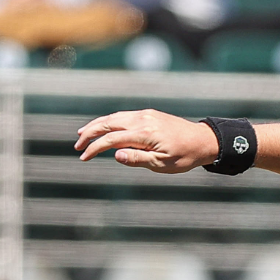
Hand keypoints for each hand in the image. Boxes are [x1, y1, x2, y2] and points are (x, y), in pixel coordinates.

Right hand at [75, 109, 220, 172]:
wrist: (203, 141)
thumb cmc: (184, 156)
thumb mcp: (161, 164)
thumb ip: (137, 159)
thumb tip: (115, 155)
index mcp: (144, 134)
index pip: (111, 139)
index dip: (94, 148)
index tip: (84, 157)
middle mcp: (142, 120)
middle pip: (108, 123)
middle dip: (89, 133)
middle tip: (77, 144)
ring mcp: (145, 115)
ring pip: (114, 117)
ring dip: (97, 124)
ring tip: (83, 133)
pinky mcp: (149, 114)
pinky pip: (124, 115)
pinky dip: (110, 121)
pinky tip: (104, 127)